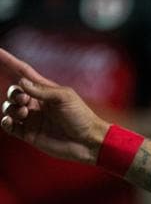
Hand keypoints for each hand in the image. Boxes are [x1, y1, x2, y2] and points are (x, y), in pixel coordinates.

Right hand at [0, 49, 108, 163]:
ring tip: (24, 112)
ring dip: (11, 107)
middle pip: (14, 92)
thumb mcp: (64, 97)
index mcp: (45, 90)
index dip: (9, 61)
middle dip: (14, 93)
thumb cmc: (81, 116)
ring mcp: (32, 118)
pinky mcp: (29, 133)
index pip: (23, 72)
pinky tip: (10, 121)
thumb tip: (21, 83)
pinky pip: (9, 125)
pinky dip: (5, 121)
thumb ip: (41, 90)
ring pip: (9, 108)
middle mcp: (36, 103)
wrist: (88, 142)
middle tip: (24, 100)